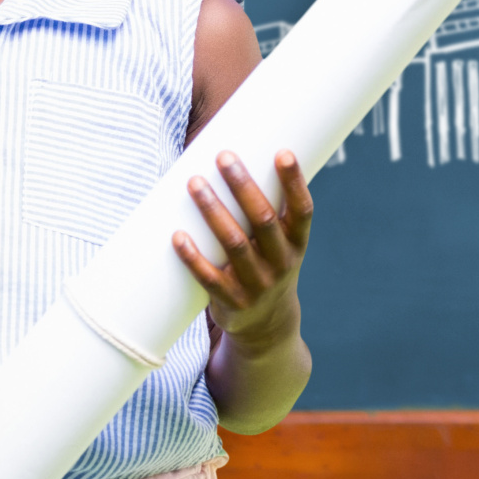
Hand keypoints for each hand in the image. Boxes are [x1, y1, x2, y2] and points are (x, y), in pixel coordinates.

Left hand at [173, 150, 312, 348]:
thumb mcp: (281, 244)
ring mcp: (257, 285)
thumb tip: (237, 160)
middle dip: (242, 186)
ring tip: (195, 182)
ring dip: (213, 211)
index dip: (294, 182)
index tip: (283, 153)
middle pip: (263, 220)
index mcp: (297, 244)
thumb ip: (267, 210)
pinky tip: (177, 236)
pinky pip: (209, 278)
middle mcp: (282, 264)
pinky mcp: (232, 302)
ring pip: (234, 244)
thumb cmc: (268, 266)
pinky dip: (192, 257)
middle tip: (224, 157)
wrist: (267, 325)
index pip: (302, 210)